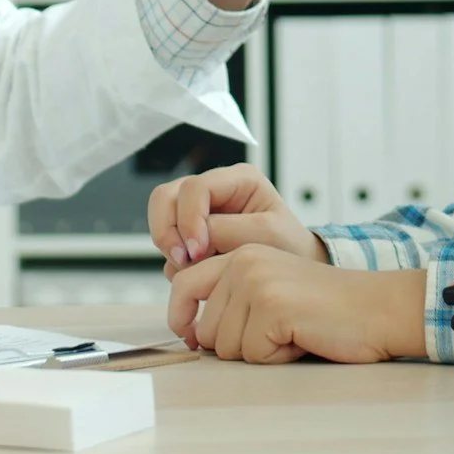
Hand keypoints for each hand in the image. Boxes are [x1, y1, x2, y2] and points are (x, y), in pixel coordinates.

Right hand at [148, 163, 328, 274]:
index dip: (189, 219)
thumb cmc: (288, 248)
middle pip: (166, 196)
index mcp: (237, 179)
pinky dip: (175, 261)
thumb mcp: (266, 235)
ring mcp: (198, 211)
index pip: (195, 188)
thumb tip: (192, 240)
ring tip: (192, 269)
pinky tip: (198, 274)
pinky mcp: (191, 234)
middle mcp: (214, 189)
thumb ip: (227, 231)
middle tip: (183, 260)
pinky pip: (168, 243)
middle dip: (168, 230)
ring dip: (169, 246)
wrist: (293, 271)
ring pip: (161, 217)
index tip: (198, 252)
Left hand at [166, 247, 423, 363]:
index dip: (182, 317)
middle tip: (276, 331)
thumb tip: (191, 331)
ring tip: (291, 331)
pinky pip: (253, 354)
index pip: (181, 284)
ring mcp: (256, 281)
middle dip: (236, 344)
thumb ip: (231, 298)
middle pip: (205, 327)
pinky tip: (301, 337)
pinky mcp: (272, 305)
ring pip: (226, 346)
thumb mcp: (270, 289)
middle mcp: (244, 260)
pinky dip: (277, 357)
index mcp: (241, 252)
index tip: (191, 335)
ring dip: (259, 351)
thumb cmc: (326, 308)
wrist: (376, 307)